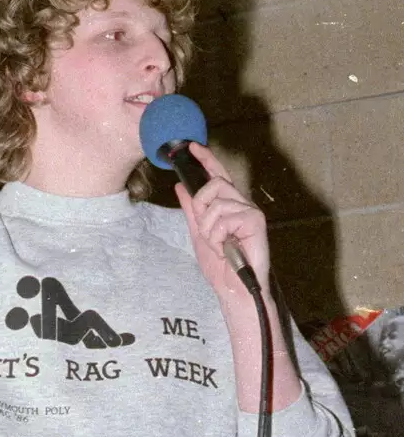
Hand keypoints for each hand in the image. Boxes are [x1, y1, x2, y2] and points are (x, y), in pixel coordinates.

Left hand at [175, 141, 271, 309]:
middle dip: (201, 206)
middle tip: (205, 231)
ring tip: (218, 246)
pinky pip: (226, 217)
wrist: (233, 289)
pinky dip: (218, 237)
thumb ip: (192, 211)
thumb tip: (180, 187)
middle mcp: (242, 204)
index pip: (217, 175)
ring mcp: (250, 211)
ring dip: (209, 229)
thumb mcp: (199, 235)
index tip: (192, 146)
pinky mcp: (256, 221)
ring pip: (217, 203)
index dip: (207, 159)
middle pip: (215, 184)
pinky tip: (226, 248)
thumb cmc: (221, 266)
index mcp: (228, 206)